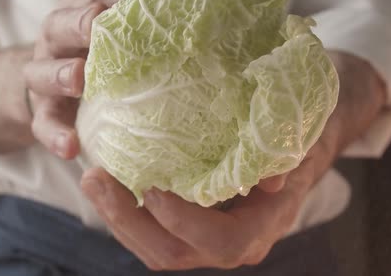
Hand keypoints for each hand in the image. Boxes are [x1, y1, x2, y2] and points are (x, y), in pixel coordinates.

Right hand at [23, 0, 135, 158]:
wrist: (57, 92)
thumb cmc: (101, 59)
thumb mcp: (120, 40)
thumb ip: (145, 32)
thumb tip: (199, 31)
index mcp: (81, 13)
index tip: (136, 0)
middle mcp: (56, 39)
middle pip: (59, 25)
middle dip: (75, 25)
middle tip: (92, 27)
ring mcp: (44, 76)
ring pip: (40, 72)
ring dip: (59, 74)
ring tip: (77, 81)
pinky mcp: (43, 112)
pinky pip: (43, 124)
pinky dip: (55, 134)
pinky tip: (70, 146)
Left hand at [81, 51, 385, 269]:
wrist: (298, 144)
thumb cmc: (296, 137)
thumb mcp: (297, 140)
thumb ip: (282, 157)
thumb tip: (269, 178)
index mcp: (262, 225)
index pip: (221, 243)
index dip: (183, 221)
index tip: (150, 185)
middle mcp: (233, 242)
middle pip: (172, 253)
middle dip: (127, 220)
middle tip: (95, 179)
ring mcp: (206, 238)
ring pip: (154, 248)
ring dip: (116, 217)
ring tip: (91, 179)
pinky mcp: (189, 226)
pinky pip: (151, 231)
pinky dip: (125, 211)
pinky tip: (107, 181)